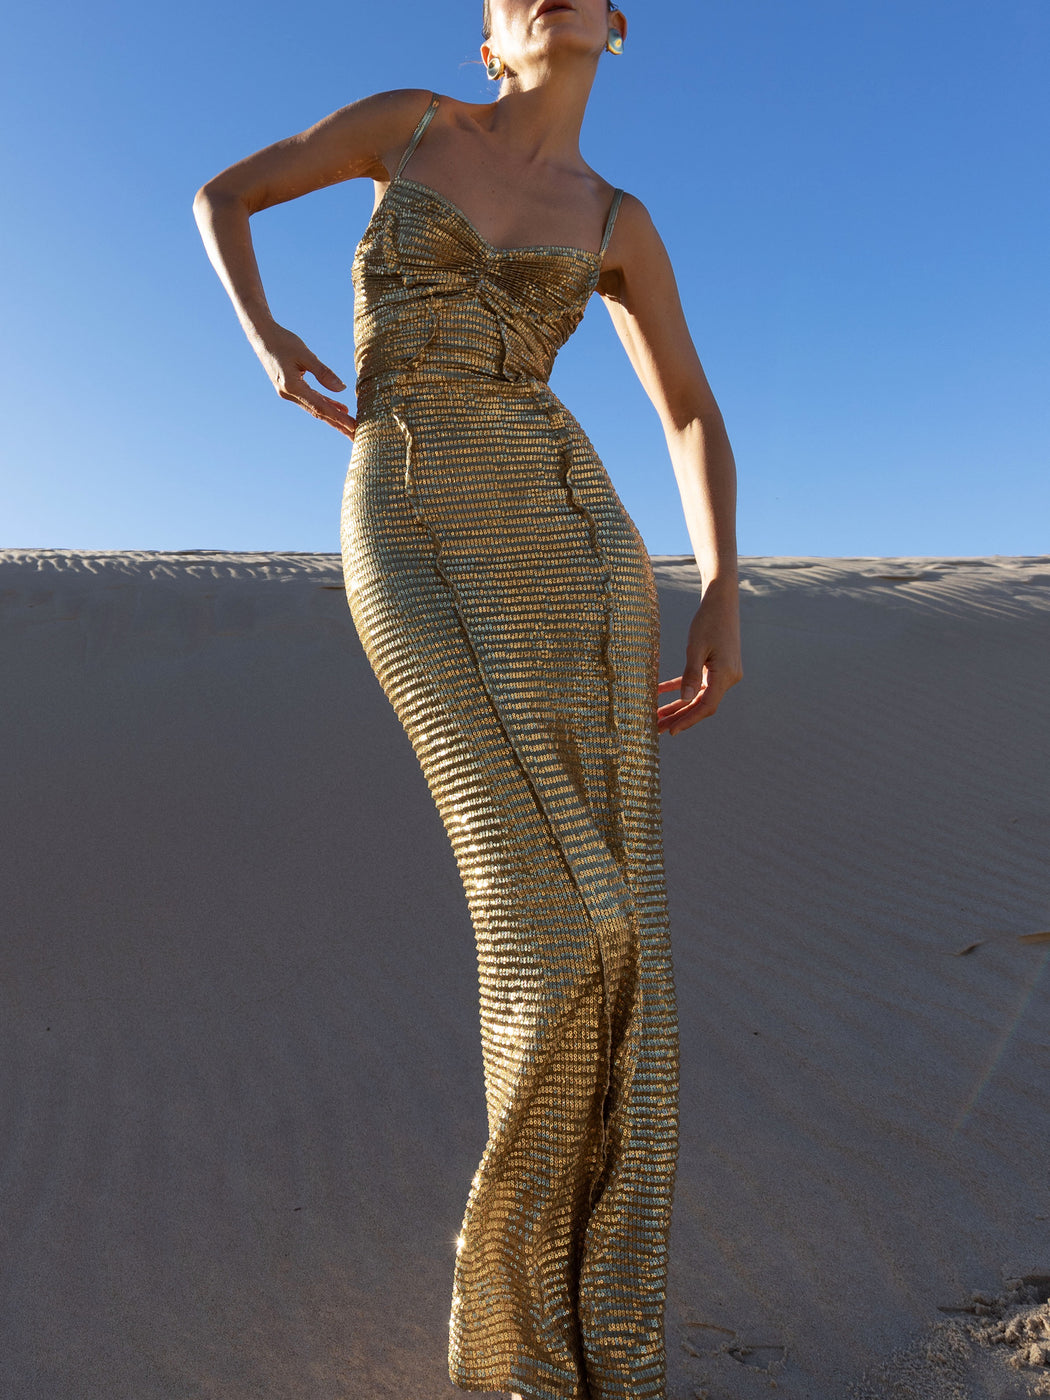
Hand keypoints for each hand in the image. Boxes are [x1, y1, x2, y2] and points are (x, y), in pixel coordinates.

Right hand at [255, 324, 356, 438]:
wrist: (262, 336)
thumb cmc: (283, 341)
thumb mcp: (305, 355)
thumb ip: (323, 373)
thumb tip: (341, 389)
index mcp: (292, 387)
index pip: (320, 407)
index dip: (338, 418)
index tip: (354, 428)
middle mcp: (289, 394)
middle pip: (319, 413)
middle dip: (339, 425)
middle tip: (356, 436)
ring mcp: (289, 393)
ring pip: (316, 408)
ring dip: (334, 417)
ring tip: (351, 426)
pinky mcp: (291, 388)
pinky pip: (312, 400)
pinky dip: (326, 405)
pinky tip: (340, 409)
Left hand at [657, 579, 742, 736]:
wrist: (721, 600)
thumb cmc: (708, 620)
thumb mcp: (696, 647)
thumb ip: (691, 674)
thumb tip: (685, 700)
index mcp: (726, 675)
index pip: (706, 706)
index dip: (688, 720)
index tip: (671, 731)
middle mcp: (729, 678)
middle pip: (702, 704)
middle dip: (680, 717)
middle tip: (657, 730)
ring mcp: (724, 673)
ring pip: (698, 696)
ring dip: (678, 706)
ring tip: (657, 717)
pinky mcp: (717, 666)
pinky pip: (697, 682)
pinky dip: (680, 687)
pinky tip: (659, 692)